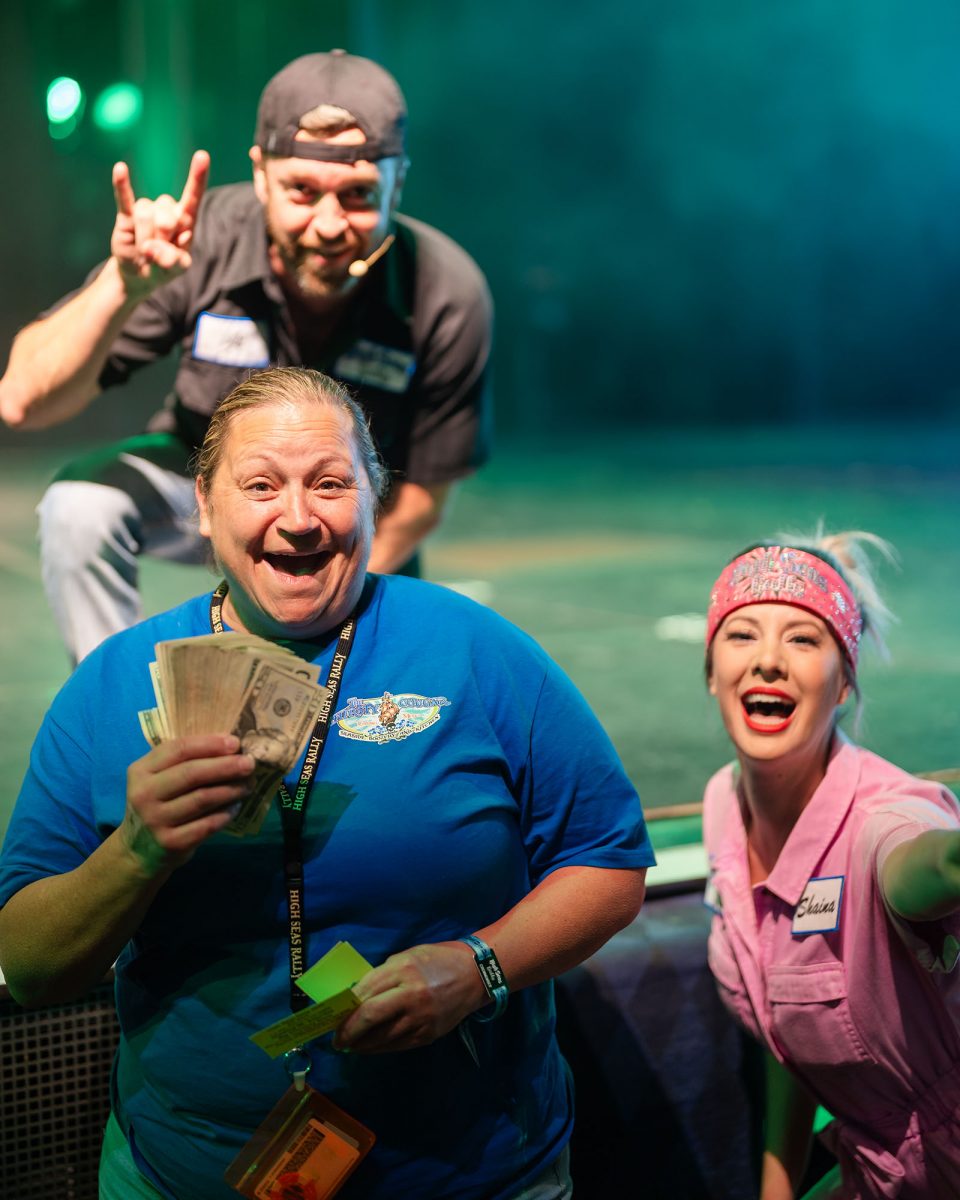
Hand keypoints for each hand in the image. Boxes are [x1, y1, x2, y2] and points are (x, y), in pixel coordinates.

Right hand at [110, 149, 209, 297]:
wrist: (139, 275)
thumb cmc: (164, 268)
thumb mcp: (176, 269)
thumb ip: (172, 261)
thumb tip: (153, 248)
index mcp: (185, 220)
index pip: (193, 197)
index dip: (197, 178)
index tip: (202, 156)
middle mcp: (167, 211)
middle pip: (166, 214)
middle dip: (161, 239)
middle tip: (158, 254)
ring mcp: (146, 211)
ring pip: (145, 214)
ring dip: (144, 239)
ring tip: (145, 250)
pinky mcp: (126, 215)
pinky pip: (123, 197)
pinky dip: (121, 184)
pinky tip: (121, 169)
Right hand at [121, 734, 253, 877]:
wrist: (138, 850)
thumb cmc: (158, 804)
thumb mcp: (158, 779)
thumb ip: (184, 761)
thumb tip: (230, 746)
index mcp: (141, 770)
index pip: (178, 749)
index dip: (209, 744)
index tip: (235, 743)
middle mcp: (144, 794)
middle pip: (191, 773)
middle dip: (225, 766)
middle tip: (249, 763)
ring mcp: (155, 820)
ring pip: (202, 799)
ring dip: (230, 790)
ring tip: (248, 785)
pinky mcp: (170, 843)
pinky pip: (207, 824)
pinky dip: (225, 814)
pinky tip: (236, 807)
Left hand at [333, 942, 484, 1053]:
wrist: (476, 975)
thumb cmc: (438, 960)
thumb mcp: (408, 956)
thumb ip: (384, 974)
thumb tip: (357, 996)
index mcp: (403, 969)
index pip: (365, 991)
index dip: (345, 1007)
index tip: (334, 1016)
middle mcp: (411, 994)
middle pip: (370, 1016)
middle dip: (348, 1031)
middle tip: (337, 1039)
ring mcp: (421, 1017)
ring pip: (382, 1037)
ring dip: (361, 1044)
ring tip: (350, 1045)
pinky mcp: (429, 1034)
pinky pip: (398, 1045)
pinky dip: (380, 1048)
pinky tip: (370, 1047)